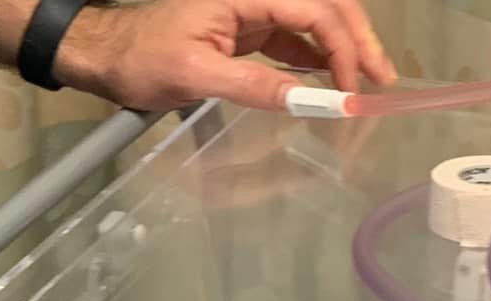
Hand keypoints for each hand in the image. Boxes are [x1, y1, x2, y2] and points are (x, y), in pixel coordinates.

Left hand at [59, 0, 393, 111]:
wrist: (109, 55)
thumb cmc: (142, 59)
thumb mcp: (194, 76)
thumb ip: (252, 86)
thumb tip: (305, 101)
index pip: (313, 10)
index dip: (342, 46)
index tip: (353, 84)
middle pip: (325, 8)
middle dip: (356, 40)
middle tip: (382, 78)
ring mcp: (254, 11)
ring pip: (314, 23)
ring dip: (341, 51)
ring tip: (363, 84)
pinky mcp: (248, 30)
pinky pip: (293, 40)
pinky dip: (314, 60)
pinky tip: (330, 83)